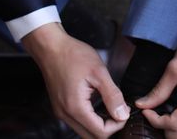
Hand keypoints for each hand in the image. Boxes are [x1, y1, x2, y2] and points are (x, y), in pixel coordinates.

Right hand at [22, 22, 129, 138]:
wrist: (52, 47)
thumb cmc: (73, 55)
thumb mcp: (99, 72)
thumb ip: (112, 95)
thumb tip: (122, 115)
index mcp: (75, 107)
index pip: (100, 133)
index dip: (117, 125)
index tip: (125, 111)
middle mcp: (66, 114)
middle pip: (91, 137)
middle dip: (109, 128)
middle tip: (120, 111)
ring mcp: (61, 112)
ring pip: (84, 131)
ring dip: (99, 124)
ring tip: (110, 106)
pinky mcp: (60, 107)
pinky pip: (78, 122)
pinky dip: (90, 118)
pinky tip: (98, 104)